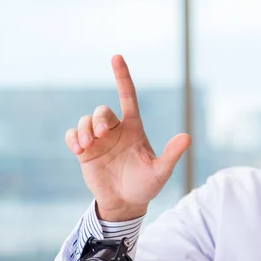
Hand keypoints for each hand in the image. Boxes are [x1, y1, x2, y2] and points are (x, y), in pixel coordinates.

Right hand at [65, 55, 190, 220]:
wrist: (126, 202)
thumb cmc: (146, 185)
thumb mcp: (161, 171)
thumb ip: (172, 154)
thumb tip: (187, 137)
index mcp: (134, 128)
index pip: (129, 97)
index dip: (123, 77)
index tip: (116, 57)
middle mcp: (116, 130)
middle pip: (102, 111)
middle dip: (98, 119)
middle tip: (100, 135)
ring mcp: (99, 141)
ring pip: (85, 120)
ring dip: (84, 129)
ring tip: (88, 145)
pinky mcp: (85, 152)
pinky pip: (73, 135)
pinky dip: (73, 138)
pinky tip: (80, 149)